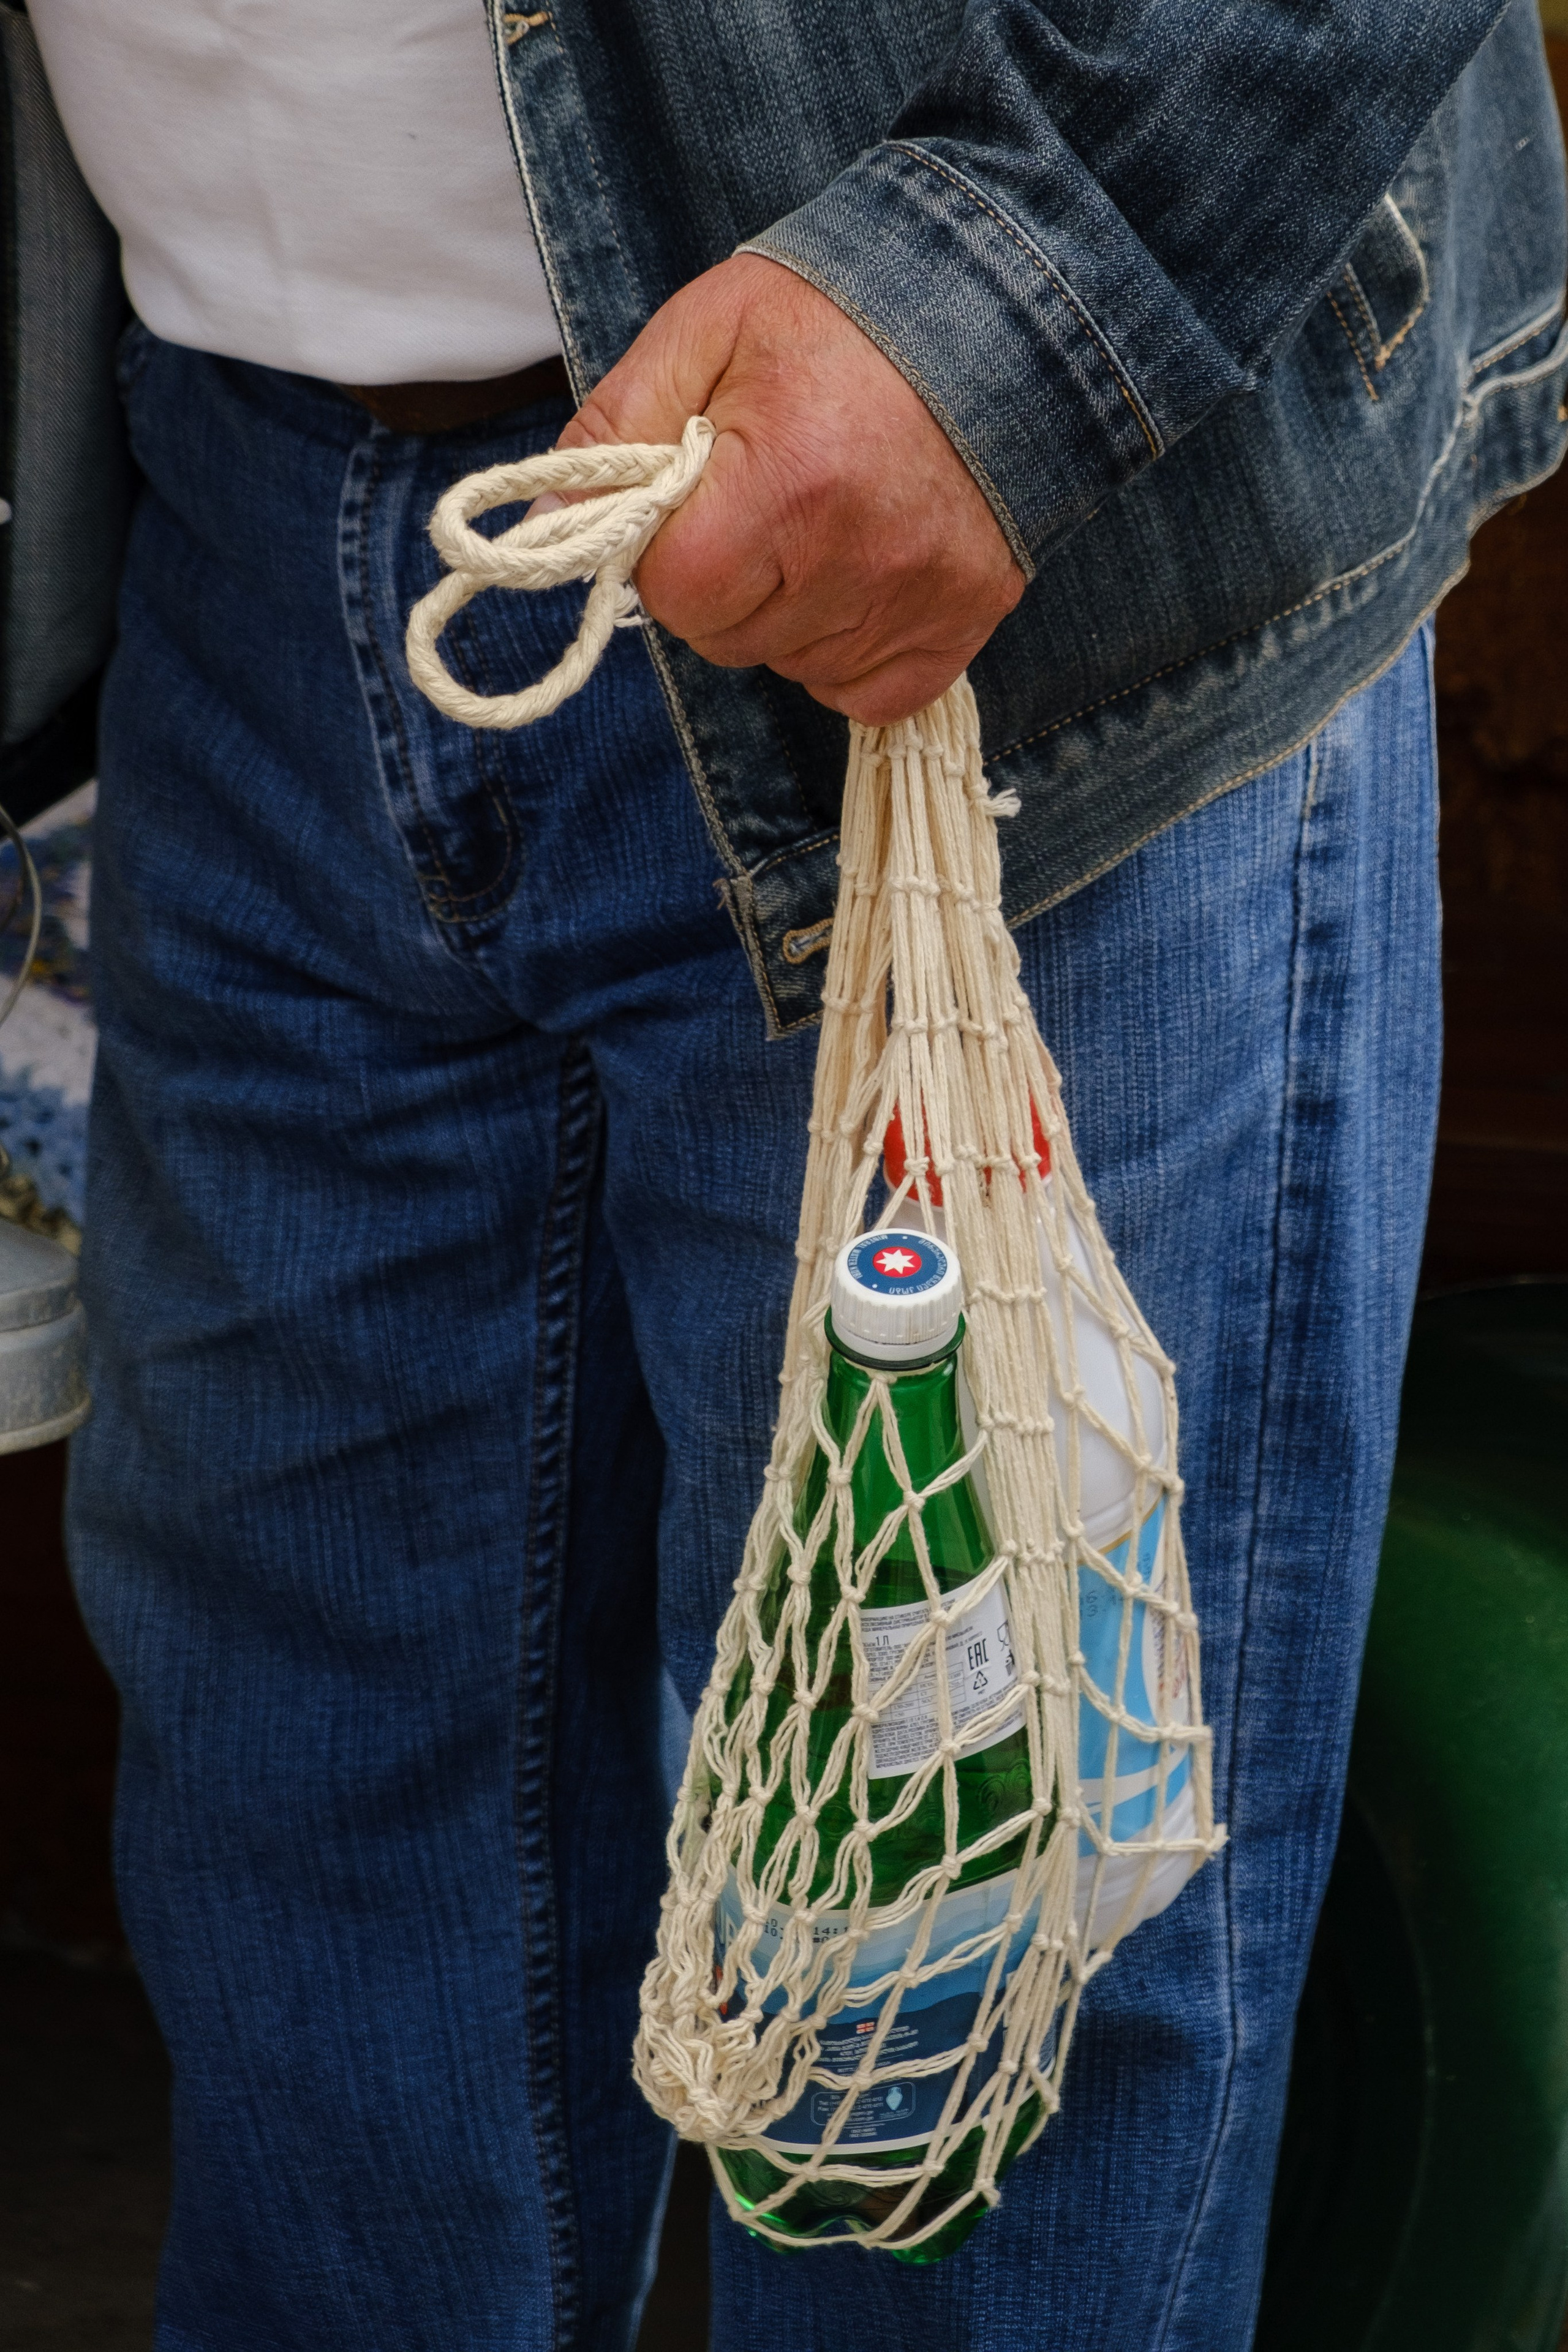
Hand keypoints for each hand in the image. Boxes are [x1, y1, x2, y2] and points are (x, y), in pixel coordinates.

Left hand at [556, 254, 1025, 725]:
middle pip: (729, 639)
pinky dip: (845, 652)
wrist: (999, 304)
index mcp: (787, 481)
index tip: (696, 499)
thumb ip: (614, 433)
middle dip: (724, 581)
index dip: (669, 551)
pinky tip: (857, 579)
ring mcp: (918, 600)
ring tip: (823, 522)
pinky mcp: (962, 624)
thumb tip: (538, 533)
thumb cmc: (839, 315)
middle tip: (763, 501)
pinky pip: (865, 692)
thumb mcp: (707, 335)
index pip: (677, 592)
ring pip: (791, 666)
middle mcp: (859, 558)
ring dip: (784, 613)